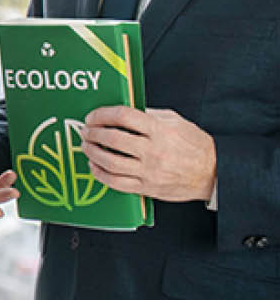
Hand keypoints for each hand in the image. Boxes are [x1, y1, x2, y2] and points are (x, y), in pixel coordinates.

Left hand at [79, 106, 216, 202]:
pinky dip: (100, 174)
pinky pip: (116, 183)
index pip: (123, 116)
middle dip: (93, 133)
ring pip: (111, 162)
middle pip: (113, 139)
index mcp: (160, 130)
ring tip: (86, 146)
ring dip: (92, 153)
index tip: (93, 116)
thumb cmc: (195, 145)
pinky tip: (95, 166)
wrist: (213, 172)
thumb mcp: (175, 121)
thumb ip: (149, 114)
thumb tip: (123, 112)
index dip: (102, 114)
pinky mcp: (147, 188)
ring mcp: (149, 171)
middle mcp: (153, 151)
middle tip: (86, 130)